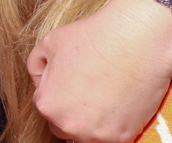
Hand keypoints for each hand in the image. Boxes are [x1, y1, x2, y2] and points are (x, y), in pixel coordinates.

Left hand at [27, 0, 171, 142]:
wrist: (136, 41)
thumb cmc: (92, 39)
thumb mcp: (48, 44)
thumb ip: (35, 68)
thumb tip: (39, 84)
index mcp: (47, 105)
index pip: (45, 107)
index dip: (58, 91)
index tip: (72, 80)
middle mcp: (69, 125)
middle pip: (64, 125)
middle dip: (71, 110)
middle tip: (88, 88)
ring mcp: (98, 135)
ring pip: (87, 134)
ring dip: (91, 121)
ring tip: (104, 96)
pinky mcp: (124, 138)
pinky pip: (111, 137)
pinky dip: (113, 124)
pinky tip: (118, 104)